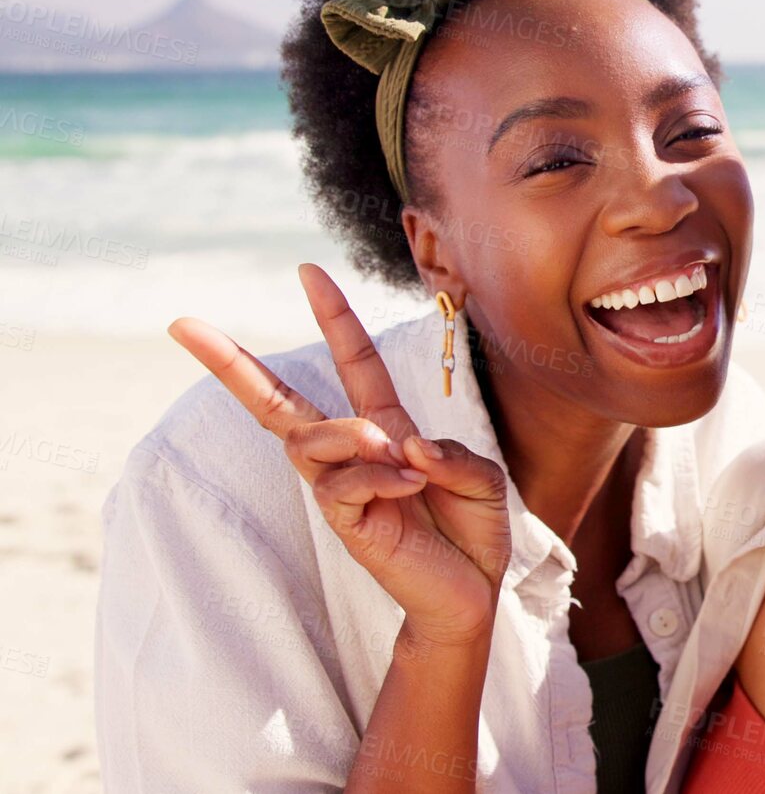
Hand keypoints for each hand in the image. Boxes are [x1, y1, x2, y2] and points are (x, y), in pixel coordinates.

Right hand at [168, 263, 510, 647]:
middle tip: (182, 325)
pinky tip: (410, 485)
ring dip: (348, 434)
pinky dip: (378, 478)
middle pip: (278, 403)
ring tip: (392, 452)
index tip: (308, 270)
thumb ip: (450, 454)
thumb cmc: (472, 532)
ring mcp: (343, 489)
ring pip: (309, 441)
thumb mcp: (480, 479)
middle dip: (230, 364)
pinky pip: (341, 488)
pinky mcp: (346, 525)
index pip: (353, 364)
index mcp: (386, 429)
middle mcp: (354, 453)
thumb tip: (402, 445)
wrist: (472, 594)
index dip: (333, 317)